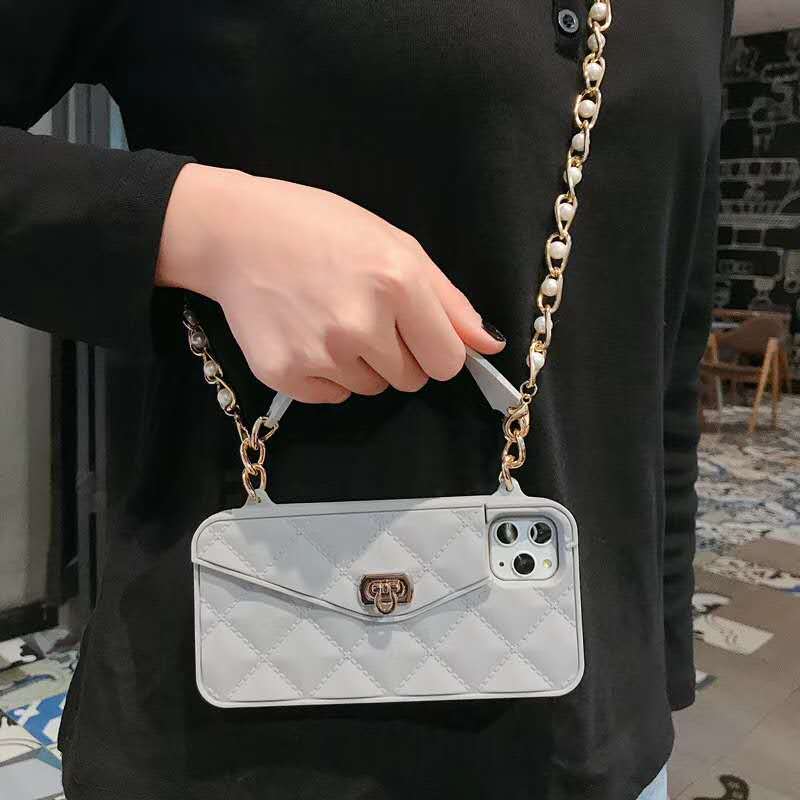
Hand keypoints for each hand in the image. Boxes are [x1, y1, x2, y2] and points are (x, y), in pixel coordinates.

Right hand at [156, 163, 504, 402]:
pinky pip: (334, 395)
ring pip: (372, 388)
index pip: (446, 362)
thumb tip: (489, 347)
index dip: (436, 349)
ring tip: (330, 319)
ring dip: (362, 364)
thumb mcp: (395, 245)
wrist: (235, 234)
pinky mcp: (286, 376)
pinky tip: (307, 336)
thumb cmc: (320, 229)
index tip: (417, 332)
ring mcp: (320, 355)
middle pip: (411, 380)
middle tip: (365, 316)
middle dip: (399, 354)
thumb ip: (448, 301)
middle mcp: (361, 325)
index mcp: (397, 283)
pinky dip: (328, 375)